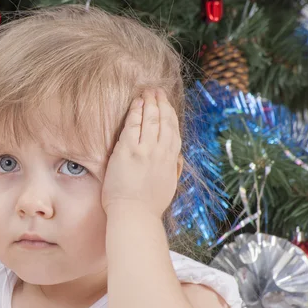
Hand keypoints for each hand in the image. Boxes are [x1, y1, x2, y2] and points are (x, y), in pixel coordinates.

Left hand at [102, 89, 181, 217]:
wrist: (135, 216)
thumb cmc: (148, 207)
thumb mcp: (169, 186)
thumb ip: (174, 169)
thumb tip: (178, 159)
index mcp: (172, 161)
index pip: (174, 132)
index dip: (171, 116)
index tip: (167, 106)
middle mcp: (162, 153)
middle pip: (165, 122)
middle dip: (161, 104)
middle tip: (157, 91)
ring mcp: (146, 151)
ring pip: (151, 120)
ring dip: (150, 103)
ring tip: (148, 91)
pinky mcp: (129, 151)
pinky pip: (134, 125)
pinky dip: (137, 112)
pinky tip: (137, 102)